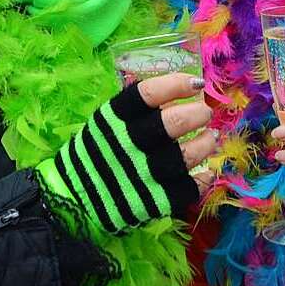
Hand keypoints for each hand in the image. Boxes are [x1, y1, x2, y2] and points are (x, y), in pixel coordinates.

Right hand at [37, 73, 216, 234]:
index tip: (195, 83)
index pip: (149, 93)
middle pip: (173, 123)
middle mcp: (129, 144)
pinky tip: (207, 170)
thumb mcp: (106, 122)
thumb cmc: (96, 153)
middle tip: (204, 112)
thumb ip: (135, 109)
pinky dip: (203, 178)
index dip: (176, 84)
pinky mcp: (153, 202)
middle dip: (198, 113)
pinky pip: (188, 189)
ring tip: (210, 137)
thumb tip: (173, 91)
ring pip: (187, 155)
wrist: (74, 199)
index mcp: (114, 119)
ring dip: (205, 143)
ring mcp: (142, 175)